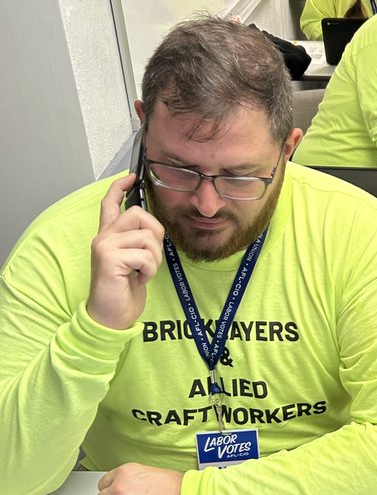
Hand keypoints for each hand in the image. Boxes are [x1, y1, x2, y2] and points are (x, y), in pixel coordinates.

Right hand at [87, 175, 164, 330]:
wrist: (110, 317)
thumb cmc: (123, 291)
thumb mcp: (134, 262)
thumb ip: (137, 243)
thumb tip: (153, 229)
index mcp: (108, 237)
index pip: (109, 204)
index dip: (119, 187)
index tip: (131, 177)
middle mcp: (103, 237)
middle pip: (138, 214)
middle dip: (156, 234)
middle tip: (150, 257)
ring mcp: (104, 246)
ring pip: (147, 237)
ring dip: (154, 259)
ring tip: (142, 272)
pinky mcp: (109, 258)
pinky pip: (145, 255)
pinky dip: (149, 270)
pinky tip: (138, 279)